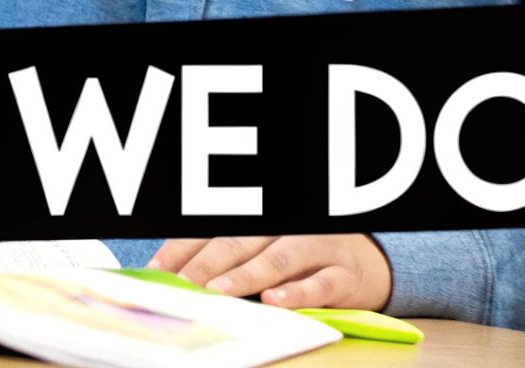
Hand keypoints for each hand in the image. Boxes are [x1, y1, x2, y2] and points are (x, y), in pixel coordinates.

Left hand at [147, 234, 390, 309]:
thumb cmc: (300, 259)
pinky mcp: (343, 276)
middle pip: (237, 242)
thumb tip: (174, 283)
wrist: (369, 262)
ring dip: (246, 275)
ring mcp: (315, 248)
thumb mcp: (261, 252)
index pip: (209, 232)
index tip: (155, 273)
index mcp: (255, 223)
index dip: (180, 250)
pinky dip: (297, 293)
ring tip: (219, 292)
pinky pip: (319, 283)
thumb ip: (224, 263)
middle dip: (205, 264)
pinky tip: (275, 302)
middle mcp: (282, 229)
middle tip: (182, 285)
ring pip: (276, 258)